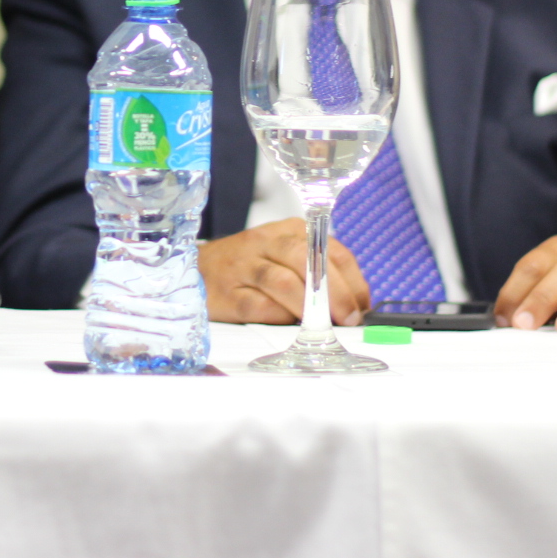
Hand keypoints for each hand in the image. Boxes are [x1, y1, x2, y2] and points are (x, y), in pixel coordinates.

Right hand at [198, 218, 370, 325]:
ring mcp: (245, 267)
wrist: (194, 269)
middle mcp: (266, 243)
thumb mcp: (283, 257)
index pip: (330, 249)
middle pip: (308, 261)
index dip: (352, 280)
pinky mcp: (228, 294)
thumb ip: (316, 273)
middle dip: (335, 292)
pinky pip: (259, 306)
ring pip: (284, 282)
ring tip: (326, 326)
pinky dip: (279, 317)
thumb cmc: (249, 267)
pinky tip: (290, 326)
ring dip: (311, 308)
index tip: (362, 305)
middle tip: (349, 318)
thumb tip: (353, 306)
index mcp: (288, 231)